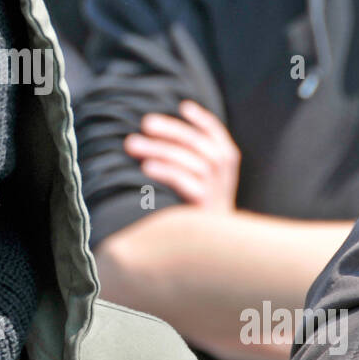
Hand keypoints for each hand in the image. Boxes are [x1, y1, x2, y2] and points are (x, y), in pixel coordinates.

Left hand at [123, 100, 240, 212]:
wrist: (207, 253)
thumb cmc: (194, 211)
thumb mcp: (200, 183)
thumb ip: (188, 159)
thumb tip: (153, 133)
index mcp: (226, 166)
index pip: (217, 136)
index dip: (202, 119)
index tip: (183, 106)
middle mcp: (224, 177)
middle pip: (199, 144)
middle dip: (171, 130)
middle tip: (146, 123)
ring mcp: (216, 193)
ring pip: (190, 161)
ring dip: (159, 148)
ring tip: (132, 144)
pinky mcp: (203, 209)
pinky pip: (186, 184)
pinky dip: (166, 172)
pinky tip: (146, 167)